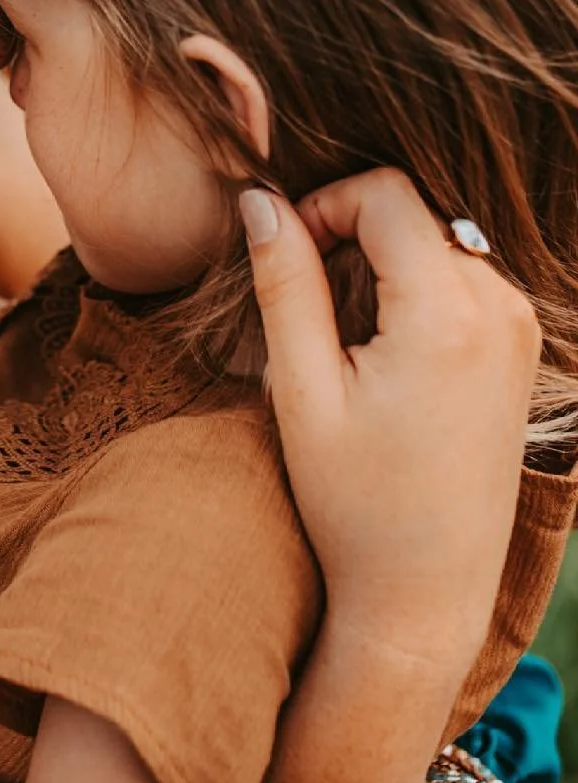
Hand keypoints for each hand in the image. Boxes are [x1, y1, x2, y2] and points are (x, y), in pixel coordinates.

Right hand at [242, 170, 540, 677]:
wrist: (425, 590)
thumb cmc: (353, 502)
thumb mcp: (301, 390)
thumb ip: (283, 285)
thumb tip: (260, 200)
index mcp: (447, 312)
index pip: (385, 193)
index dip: (321, 206)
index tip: (285, 259)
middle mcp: (500, 308)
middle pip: (416, 213)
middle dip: (351, 237)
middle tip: (307, 311)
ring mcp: (521, 329)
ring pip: (439, 244)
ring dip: (383, 267)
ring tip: (344, 346)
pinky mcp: (522, 351)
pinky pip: (463, 282)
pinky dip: (415, 296)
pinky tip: (384, 363)